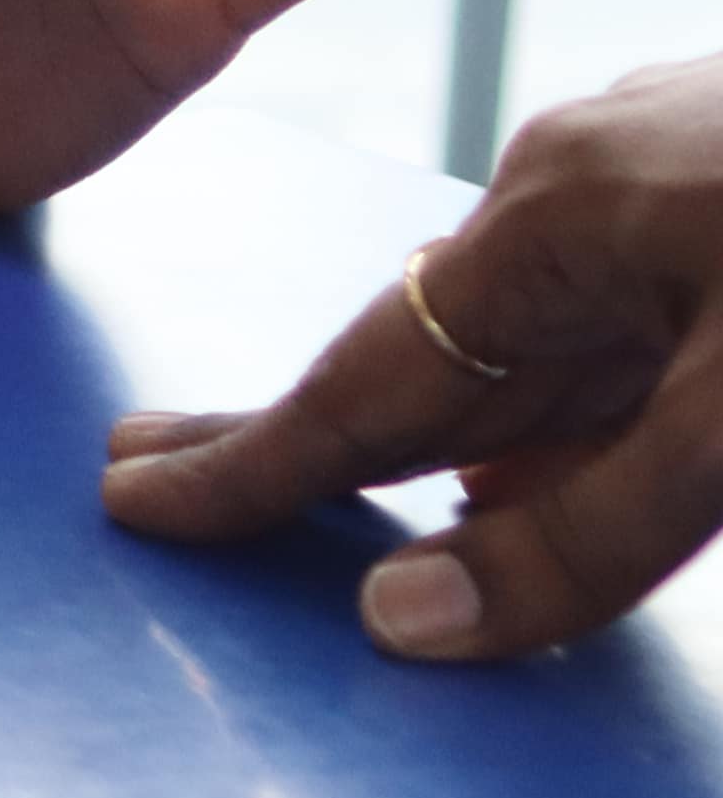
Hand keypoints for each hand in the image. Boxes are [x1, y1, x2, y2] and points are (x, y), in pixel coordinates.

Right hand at [104, 52, 722, 658]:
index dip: (251, 463)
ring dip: (437, 421)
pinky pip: (610, 313)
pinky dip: (555, 393)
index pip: (363, 379)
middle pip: (417, 343)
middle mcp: (582, 181)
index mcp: (553, 219)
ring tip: (344, 481)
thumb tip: (401, 623)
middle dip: (295, 425)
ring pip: (527, 332)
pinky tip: (555, 438)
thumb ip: (588, 531)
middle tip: (148, 462)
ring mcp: (663, 174)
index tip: (134, 502)